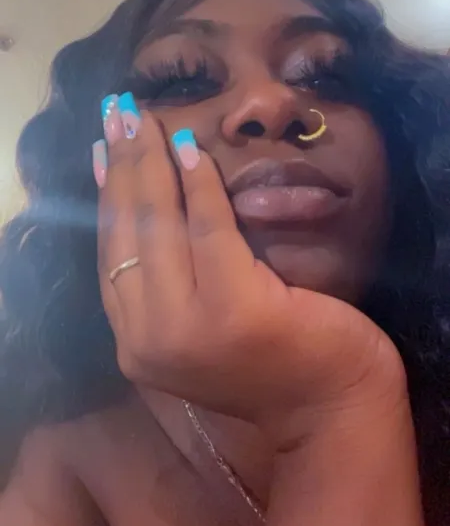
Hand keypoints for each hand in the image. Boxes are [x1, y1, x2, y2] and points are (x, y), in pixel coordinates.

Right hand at [96, 98, 404, 443]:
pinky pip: (209, 229)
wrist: (330, 410)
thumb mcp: (200, 327)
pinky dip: (198, 185)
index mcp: (136, 345)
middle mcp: (147, 341)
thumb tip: (139, 202)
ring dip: (150, 163)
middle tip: (117, 115)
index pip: (110, 256)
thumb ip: (166, 281)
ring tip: (142, 119)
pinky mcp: (234, 308)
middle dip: (120, 166)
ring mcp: (187, 328)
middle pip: (126, 234)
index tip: (101, 149)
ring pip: (159, 227)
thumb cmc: (270, 364)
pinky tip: (189, 149)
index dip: (105, 196)